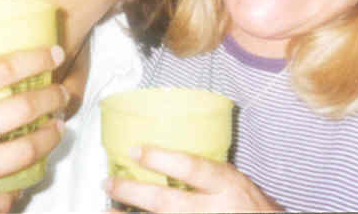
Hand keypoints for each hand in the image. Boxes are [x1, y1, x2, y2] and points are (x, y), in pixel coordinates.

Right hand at [0, 36, 67, 213]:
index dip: (34, 59)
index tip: (54, 53)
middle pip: (21, 110)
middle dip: (52, 97)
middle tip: (62, 93)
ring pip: (23, 153)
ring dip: (48, 139)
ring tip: (56, 130)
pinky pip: (4, 198)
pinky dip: (17, 187)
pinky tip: (23, 177)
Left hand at [104, 146, 283, 212]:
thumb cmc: (249, 205)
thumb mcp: (234, 180)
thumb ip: (206, 173)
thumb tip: (166, 157)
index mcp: (226, 185)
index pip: (191, 169)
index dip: (161, 159)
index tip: (134, 149)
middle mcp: (214, 210)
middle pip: (167, 203)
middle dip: (133, 193)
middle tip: (109, 181)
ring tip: (107, 208)